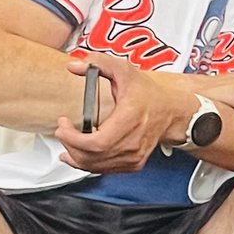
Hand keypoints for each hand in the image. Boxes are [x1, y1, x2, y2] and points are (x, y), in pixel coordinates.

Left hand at [54, 53, 192, 172]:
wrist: (171, 111)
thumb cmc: (149, 94)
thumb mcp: (124, 71)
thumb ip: (99, 63)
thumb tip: (74, 65)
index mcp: (129, 120)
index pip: (97, 142)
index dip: (73, 138)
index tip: (63, 124)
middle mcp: (133, 142)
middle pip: (92, 156)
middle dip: (70, 145)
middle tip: (63, 130)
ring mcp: (134, 156)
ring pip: (96, 166)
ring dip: (75, 156)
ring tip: (67, 141)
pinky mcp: (133, 164)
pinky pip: (104, 170)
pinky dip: (87, 164)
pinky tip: (78, 155)